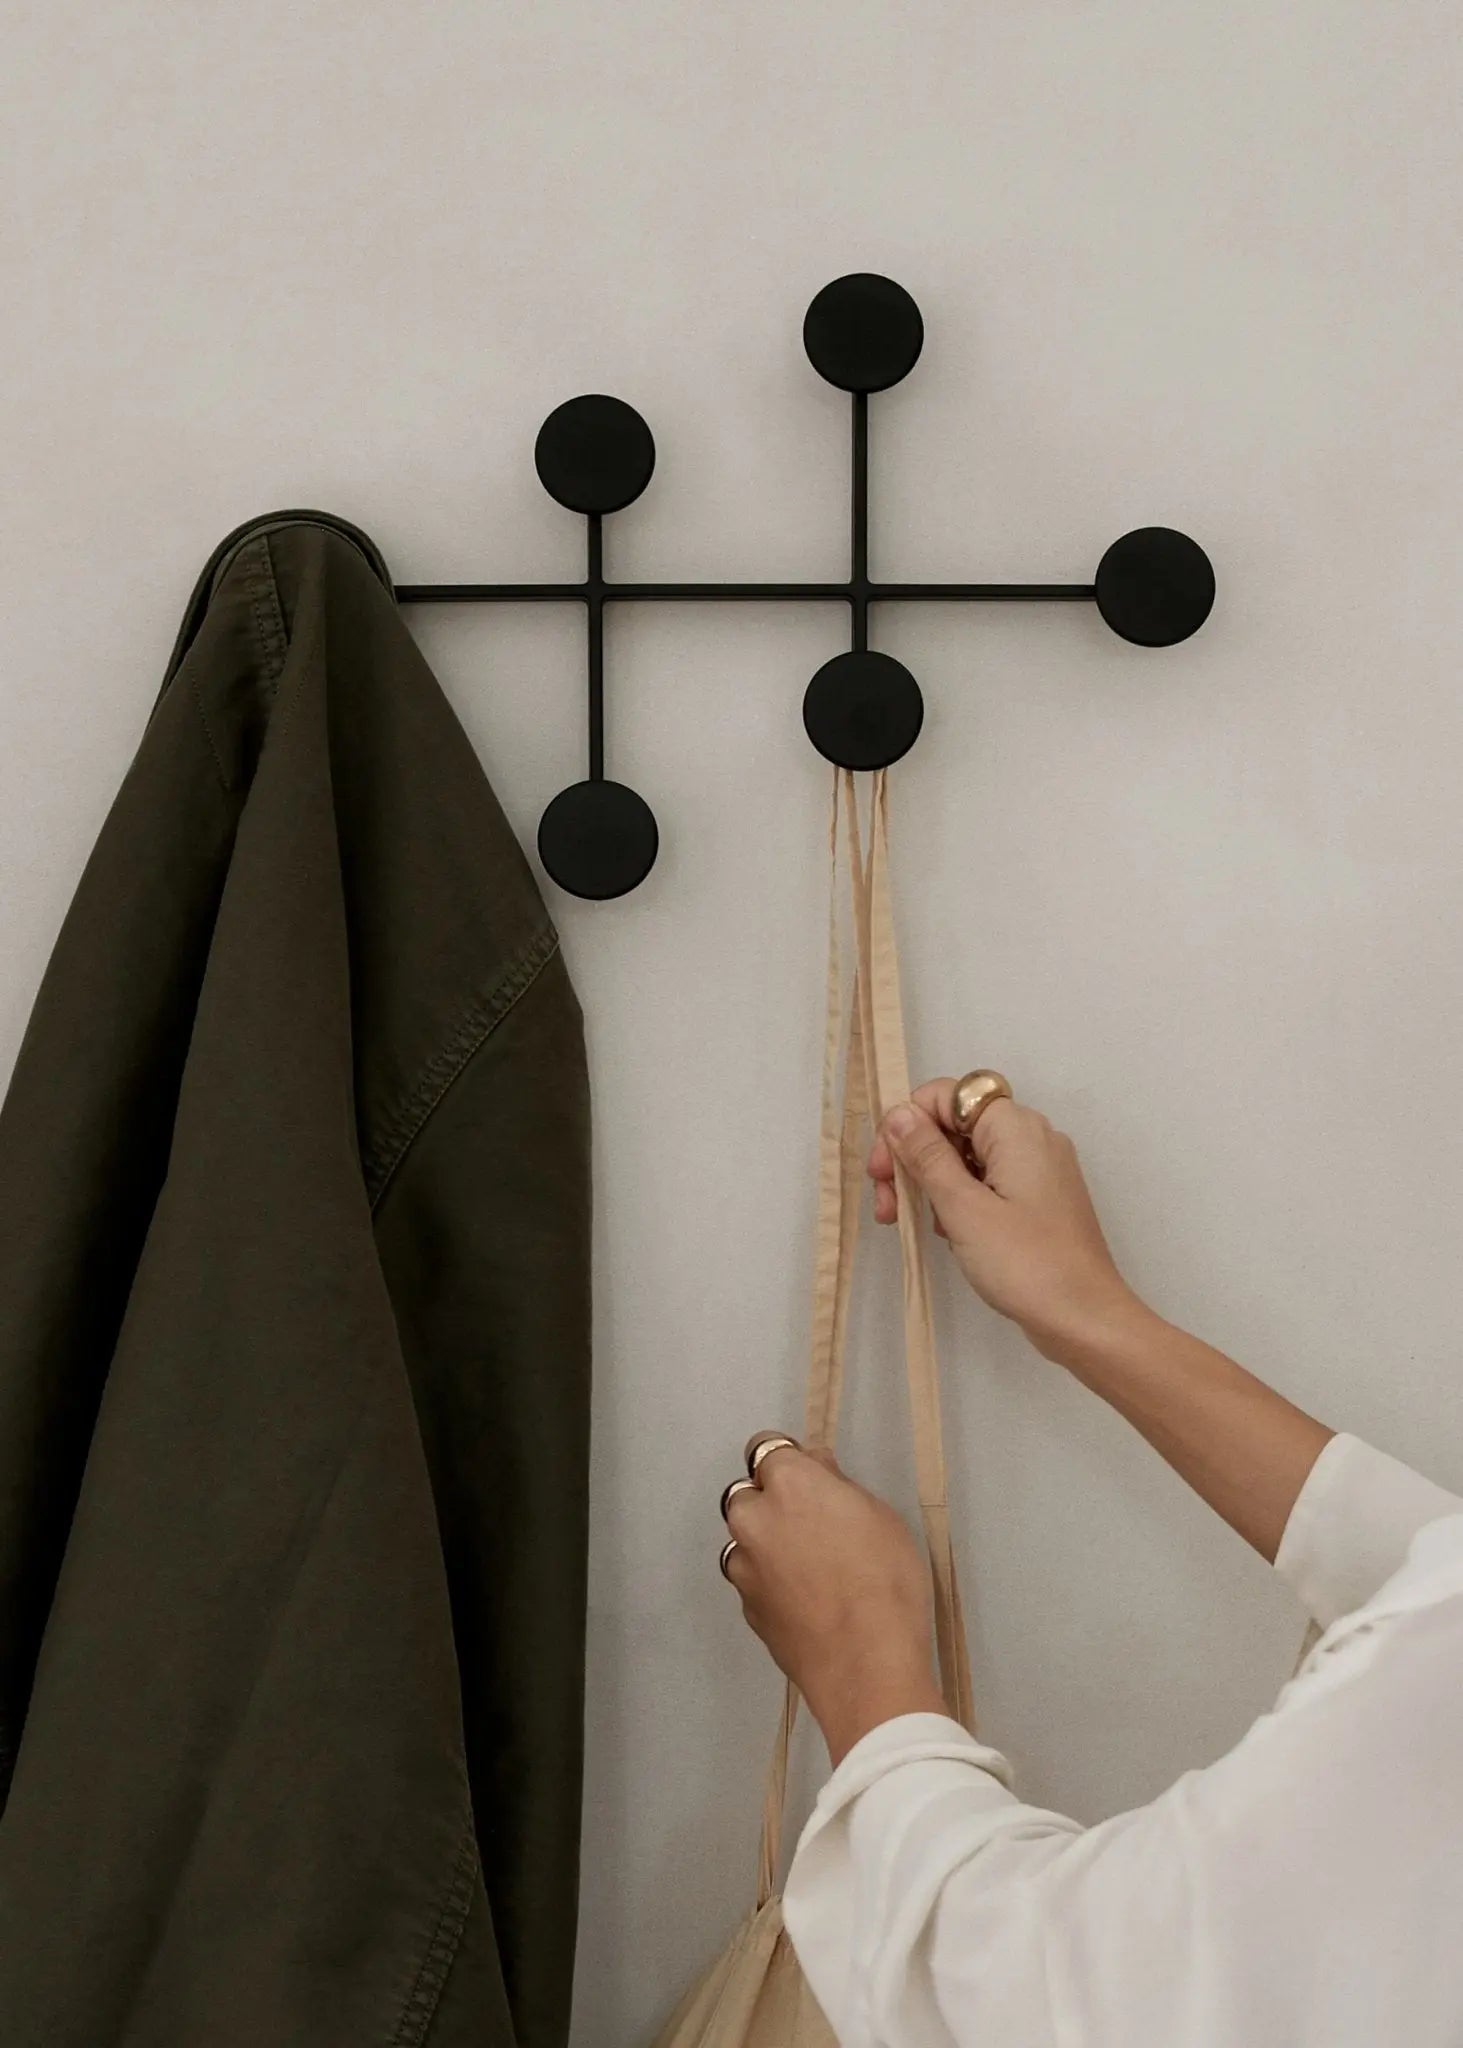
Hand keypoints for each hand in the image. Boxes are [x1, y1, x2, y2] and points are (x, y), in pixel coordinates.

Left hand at [721, 1436, 946, 1765]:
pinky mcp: (746, 1609)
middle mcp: (753, 1518)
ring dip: (765, 1544)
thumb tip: (816, 1468)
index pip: (766, 1448)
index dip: (790, 1462)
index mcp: (788, 1483)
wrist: (865, 1665)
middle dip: (770, 1502)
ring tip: (808, 1569)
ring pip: (744, 1541)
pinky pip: (752, 1581)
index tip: (815, 1480)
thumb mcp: (881, 1516)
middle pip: (746, 1494)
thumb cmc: (886, 1579)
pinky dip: (770, 1582)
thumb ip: (838, 1485)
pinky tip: (805, 1603)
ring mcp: (743, 1567)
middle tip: (813, 1526)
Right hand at [869, 1080, 1142, 1364]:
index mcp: (1015, 1128)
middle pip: (955, 1124)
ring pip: (968, 1155)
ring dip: (931, 1182)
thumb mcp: (963, 1208)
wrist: (1085, 1319)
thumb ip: (927, 1157)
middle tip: (887, 1205)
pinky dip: (959, 1198)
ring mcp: (1038, 1169)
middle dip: (913, 1158)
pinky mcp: (1039, 1199)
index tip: (884, 1172)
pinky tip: (944, 1232)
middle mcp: (1031, 1137)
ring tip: (910, 1224)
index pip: (946, 1095)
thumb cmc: (1026, 1263)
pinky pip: (988, 1181)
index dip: (906, 1124)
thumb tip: (898, 1114)